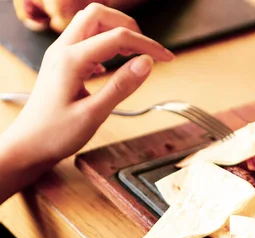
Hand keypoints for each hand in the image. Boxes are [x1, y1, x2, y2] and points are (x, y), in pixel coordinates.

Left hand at [8, 3, 173, 164]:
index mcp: (72, 61)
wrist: (29, 145)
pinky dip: (105, 44)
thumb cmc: (56, 134)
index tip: (167, 58)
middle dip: (128, 27)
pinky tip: (113, 66)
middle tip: (147, 50)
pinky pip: (84, 39)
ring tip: (133, 55)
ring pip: (90, 23)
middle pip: (99, 15)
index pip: (118, 37)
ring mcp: (59, 54)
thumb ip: (122, 86)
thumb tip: (147, 62)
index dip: (147, 45)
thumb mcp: (94, 114)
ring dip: (115, 32)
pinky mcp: (61, 62)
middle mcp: (62, 50)